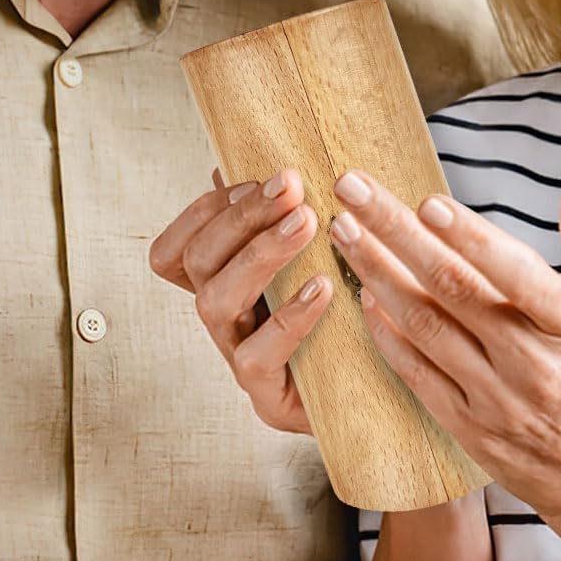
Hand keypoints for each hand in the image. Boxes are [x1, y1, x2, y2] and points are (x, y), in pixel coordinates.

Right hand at [149, 167, 332, 433]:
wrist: (384, 387)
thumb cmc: (350, 308)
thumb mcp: (323, 254)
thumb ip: (290, 214)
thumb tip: (258, 164)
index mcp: (224, 281)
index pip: (176, 248)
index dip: (204, 210)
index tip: (254, 179)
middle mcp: (223, 318)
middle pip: (197, 261)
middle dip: (241, 216)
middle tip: (291, 186)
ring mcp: (238, 357)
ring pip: (214, 302)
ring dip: (259, 254)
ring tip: (307, 223)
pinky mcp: (268, 396)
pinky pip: (256, 356)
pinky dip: (289, 317)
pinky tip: (323, 287)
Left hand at [328, 169, 560, 537]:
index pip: (515, 272)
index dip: (470, 236)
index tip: (426, 201)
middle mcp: (529, 361)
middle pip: (452, 288)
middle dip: (395, 233)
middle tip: (352, 189)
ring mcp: (494, 398)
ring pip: (423, 327)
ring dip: (377, 274)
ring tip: (344, 231)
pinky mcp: (468, 427)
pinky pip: (416, 373)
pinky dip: (386, 334)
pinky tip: (363, 295)